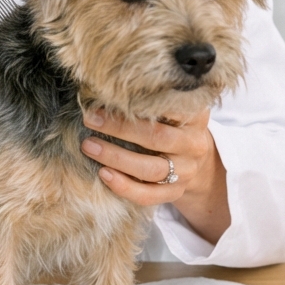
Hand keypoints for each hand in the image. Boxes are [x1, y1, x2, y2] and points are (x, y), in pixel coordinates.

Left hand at [80, 108, 230, 244]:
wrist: (195, 159)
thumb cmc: (171, 124)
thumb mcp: (169, 107)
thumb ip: (149, 100)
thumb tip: (106, 89)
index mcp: (193, 116)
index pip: (169, 107)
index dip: (138, 103)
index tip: (108, 96)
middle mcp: (193, 144)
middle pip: (157, 138)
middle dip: (120, 129)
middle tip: (90, 120)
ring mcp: (186, 171)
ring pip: (151, 169)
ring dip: (116, 158)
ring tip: (89, 147)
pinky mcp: (175, 192)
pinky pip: (149, 195)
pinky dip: (125, 187)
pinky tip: (103, 174)